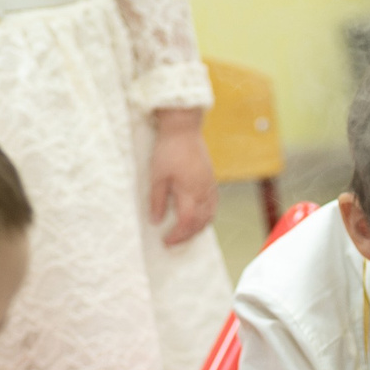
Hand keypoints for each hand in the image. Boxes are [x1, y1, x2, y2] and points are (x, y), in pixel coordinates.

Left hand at [147, 109, 218, 246]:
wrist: (183, 128)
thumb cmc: (168, 150)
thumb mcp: (157, 175)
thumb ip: (157, 199)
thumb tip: (155, 220)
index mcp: (190, 191)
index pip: (187, 221)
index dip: (177, 235)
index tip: (166, 241)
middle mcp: (203, 191)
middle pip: (200, 222)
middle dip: (187, 235)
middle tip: (173, 241)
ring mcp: (209, 185)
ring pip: (210, 215)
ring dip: (198, 228)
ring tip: (185, 233)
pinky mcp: (211, 179)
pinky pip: (213, 205)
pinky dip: (206, 216)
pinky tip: (197, 217)